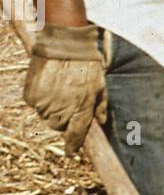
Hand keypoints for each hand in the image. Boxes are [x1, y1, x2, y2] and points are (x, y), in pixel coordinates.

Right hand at [23, 23, 106, 153]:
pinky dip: (40, 99)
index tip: (72, 151)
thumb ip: (101, 106)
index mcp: (81, 110)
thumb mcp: (100, 85)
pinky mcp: (31, 96)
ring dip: (51, 109)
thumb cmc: (86, 63)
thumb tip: (102, 121)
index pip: (75, 136)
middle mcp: (61, 110)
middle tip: (68, 102)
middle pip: (58, 127)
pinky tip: (48, 85)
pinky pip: (35, 105)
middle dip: (63, 119)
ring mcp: (44, 104)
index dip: (73, 145)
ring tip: (58, 90)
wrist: (64, 43)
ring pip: (46, 116)